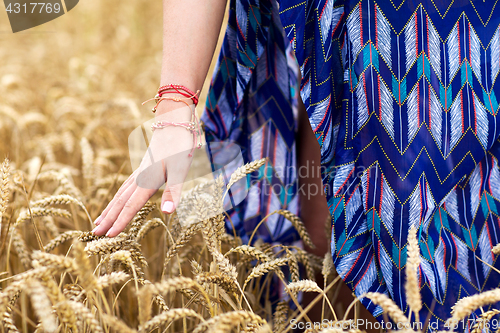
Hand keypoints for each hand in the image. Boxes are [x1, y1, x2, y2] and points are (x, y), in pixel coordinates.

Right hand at [92, 104, 195, 236]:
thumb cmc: (180, 146)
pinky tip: (116, 201)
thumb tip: (167, 213)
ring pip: (120, 194)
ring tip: (98, 221)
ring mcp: (139, 172)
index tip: (108, 236)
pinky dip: (117, 198)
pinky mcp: (142, 167)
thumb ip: (173, 192)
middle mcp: (139, 177)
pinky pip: (125, 187)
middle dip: (108, 219)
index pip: (131, 206)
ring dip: (109, 209)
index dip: (120, 222)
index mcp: (147, 180)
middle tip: (94, 234)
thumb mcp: (181, 170)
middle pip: (120, 202)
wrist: (174, 122)